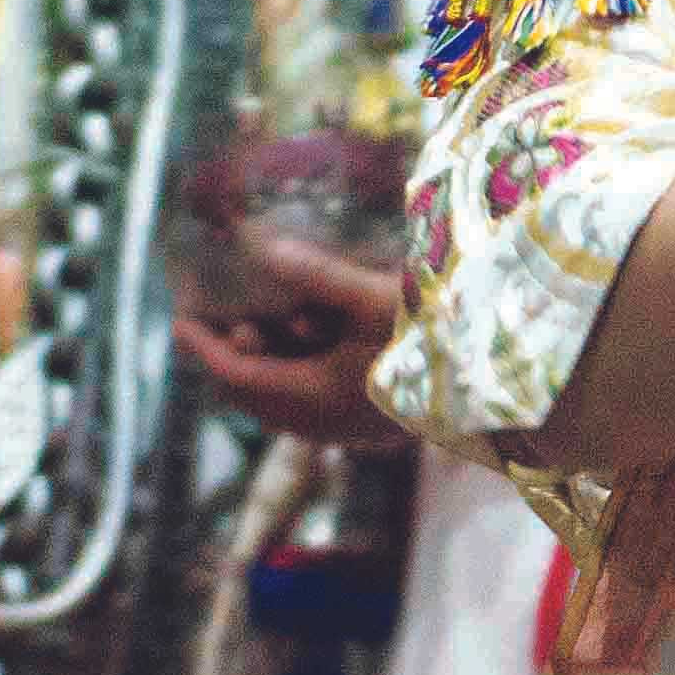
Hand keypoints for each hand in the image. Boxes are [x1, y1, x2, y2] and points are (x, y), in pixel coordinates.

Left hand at [173, 220, 410, 450]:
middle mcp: (320, 424)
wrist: (496, 391)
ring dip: (267, 363)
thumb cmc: (433, 341)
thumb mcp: (372, 299)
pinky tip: (309, 342)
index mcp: (312, 399)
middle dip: (231, 355)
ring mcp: (344, 430)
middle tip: (219, 316)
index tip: (178, 318)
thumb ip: (315, 273)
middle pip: (254, 395)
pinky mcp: (366, 426)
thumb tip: (259, 244)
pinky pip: (309, 403)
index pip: (236, 376)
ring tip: (268, 322)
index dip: (202, 346)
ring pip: (281, 400)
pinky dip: (295, 373)